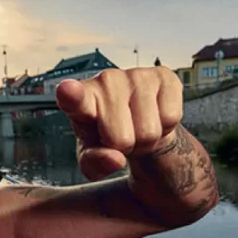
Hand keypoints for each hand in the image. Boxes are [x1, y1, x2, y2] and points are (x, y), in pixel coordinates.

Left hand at [55, 67, 183, 180]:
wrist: (137, 124)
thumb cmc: (107, 138)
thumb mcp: (93, 158)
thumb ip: (95, 163)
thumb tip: (115, 159)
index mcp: (79, 100)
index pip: (74, 98)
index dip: (71, 95)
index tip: (67, 90)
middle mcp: (105, 80)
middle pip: (121, 139)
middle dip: (125, 147)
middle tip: (122, 137)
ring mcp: (135, 74)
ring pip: (148, 131)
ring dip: (146, 140)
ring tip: (137, 128)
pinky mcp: (164, 75)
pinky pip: (170, 117)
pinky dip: (165, 127)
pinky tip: (154, 117)